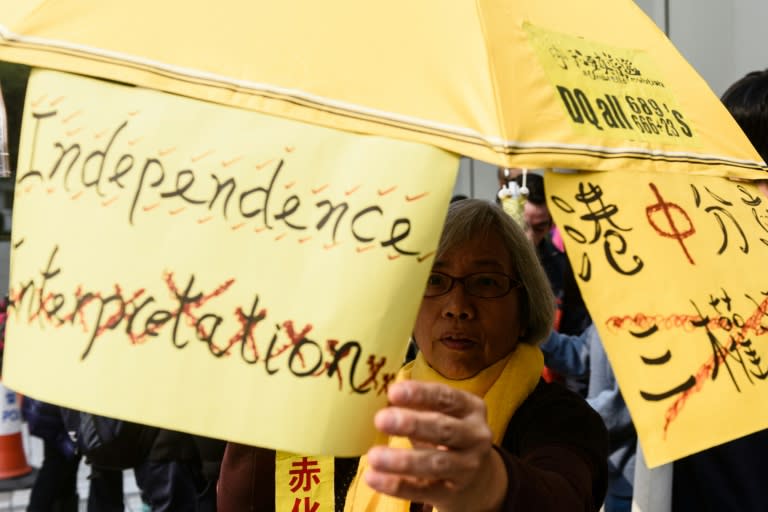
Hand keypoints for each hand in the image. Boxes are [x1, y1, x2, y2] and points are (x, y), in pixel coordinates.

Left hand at [364, 380, 506, 511]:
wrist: (478, 479)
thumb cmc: (449, 437)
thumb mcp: (444, 414)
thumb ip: (420, 405)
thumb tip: (383, 395)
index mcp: (472, 409)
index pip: (446, 397)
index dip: (420, 394)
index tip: (393, 392)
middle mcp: (476, 437)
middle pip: (444, 429)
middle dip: (412, 424)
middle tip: (381, 419)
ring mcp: (468, 467)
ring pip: (435, 463)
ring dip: (402, 460)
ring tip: (374, 456)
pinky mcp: (453, 494)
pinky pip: (423, 490)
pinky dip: (397, 485)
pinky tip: (374, 478)